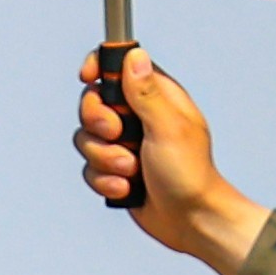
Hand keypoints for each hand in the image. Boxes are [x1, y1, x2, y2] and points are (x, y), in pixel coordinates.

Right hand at [72, 46, 265, 274]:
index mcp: (155, 96)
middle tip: (119, 135)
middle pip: (92, 103)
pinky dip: (104, 180)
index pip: (118, 66)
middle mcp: (136, 116)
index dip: (98, 66)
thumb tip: (134, 56)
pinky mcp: (113, 169)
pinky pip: (89, 168)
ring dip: (104, 159)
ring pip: (86, 139)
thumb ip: (146, 92)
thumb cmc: (188, 173)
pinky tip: (127, 188)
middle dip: (98, 123)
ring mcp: (123, 143)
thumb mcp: (168, 126)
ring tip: (131, 170)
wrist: (188, 218)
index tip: (88, 77)